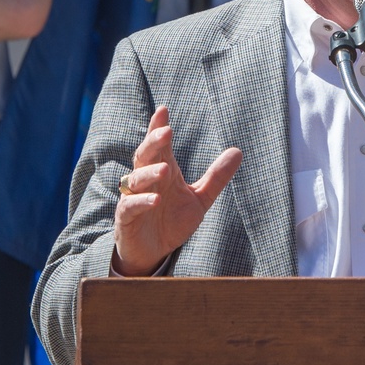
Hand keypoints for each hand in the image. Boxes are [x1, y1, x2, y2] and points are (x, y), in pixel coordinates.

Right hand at [113, 105, 242, 276]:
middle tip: (166, 131)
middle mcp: (146, 181)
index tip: (164, 110)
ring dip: (149, 172)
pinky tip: (156, 200)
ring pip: (135, 179)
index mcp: (163, 171)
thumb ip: (216, 177)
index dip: (158, 127)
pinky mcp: (126, 218)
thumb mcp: (200, 199)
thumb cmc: (172, 221)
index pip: (159, 146)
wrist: (153, 254)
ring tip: (165, 169)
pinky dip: (141, 201)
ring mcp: (133, 198)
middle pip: (145, 156)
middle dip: (153, 142)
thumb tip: (238, 151)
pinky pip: (130, 206)